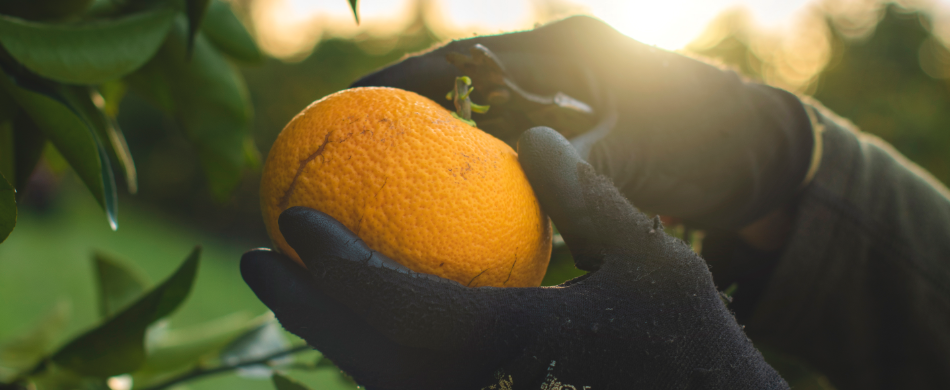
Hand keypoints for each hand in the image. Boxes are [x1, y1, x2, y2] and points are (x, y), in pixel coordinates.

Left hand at [240, 128, 785, 388]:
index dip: (331, 263)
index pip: (391, 303)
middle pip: (359, 354)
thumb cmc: (692, 345)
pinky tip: (362, 331)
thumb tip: (529, 139)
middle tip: (257, 260)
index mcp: (509, 343)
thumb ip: (588, 202)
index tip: (293, 219)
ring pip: (377, 386)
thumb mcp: (655, 260)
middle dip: (299, 307)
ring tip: (296, 292)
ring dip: (326, 338)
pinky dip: (372, 365)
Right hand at [352, 16, 814, 229]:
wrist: (770, 156)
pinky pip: (523, 152)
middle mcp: (564, 66)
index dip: (407, 75)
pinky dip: (495, 174)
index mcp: (572, 47)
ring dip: (451, 147)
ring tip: (391, 179)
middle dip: (415, 112)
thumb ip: (575, 162)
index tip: (354, 98)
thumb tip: (512, 181)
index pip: (469, 56)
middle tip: (356, 147)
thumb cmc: (715, 141)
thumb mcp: (640, 151)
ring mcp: (571, 99)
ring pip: (491, 122)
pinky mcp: (584, 133)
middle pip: (467, 85)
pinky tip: (462, 208)